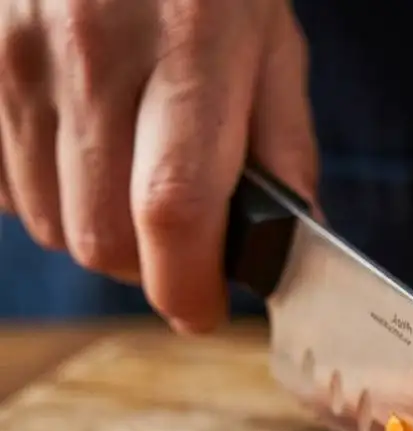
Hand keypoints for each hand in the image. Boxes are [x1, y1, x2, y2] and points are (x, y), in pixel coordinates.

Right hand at [0, 0, 316, 331]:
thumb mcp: (270, 40)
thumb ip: (284, 148)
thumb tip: (283, 248)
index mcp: (190, 48)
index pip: (174, 209)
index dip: (187, 285)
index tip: (203, 309)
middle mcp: (92, 51)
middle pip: (102, 238)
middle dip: (148, 268)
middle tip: (179, 243)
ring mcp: (16, 53)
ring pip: (49, 221)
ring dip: (97, 229)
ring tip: (128, 179)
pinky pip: (1, 182)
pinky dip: (42, 192)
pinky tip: (77, 152)